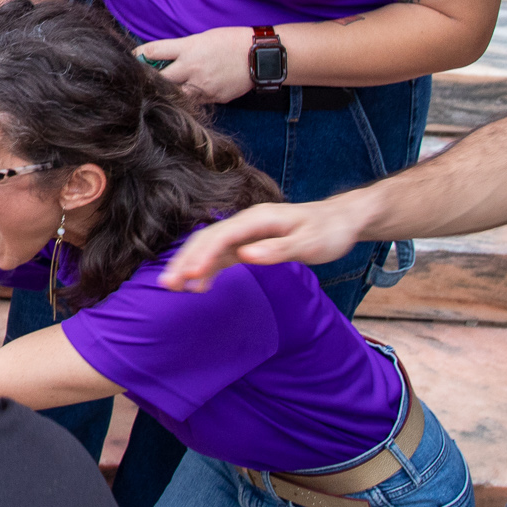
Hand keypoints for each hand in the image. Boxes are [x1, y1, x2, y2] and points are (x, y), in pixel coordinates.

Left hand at [138, 27, 253, 105]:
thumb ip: (181, 49)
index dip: (137, 56)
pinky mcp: (213, 98)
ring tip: (164, 92)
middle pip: (160, 79)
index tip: (130, 59)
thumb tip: (161, 58)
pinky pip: (195, 102)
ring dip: (169, 93)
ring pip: (176, 95)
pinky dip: (189, 99)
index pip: (153, 52)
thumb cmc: (231, 41)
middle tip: (142, 81)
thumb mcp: (202, 38)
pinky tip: (188, 95)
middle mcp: (192, 68)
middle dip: (150, 80)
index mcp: (188, 48)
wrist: (260, 56)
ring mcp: (203, 86)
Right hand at [162, 198, 366, 292]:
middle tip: (167, 284)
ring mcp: (246, 234)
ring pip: (209, 248)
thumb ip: (277, 249)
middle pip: (207, 239)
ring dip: (190, 265)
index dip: (202, 255)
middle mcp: (246, 223)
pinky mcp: (249, 244)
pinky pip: (221, 256)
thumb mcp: (309, 243)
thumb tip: (246, 256)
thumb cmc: (327, 231)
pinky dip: (207, 269)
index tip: (188, 275)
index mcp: (258, 219)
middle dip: (185, 260)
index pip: (222, 236)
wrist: (339, 220)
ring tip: (172, 286)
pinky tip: (198, 286)